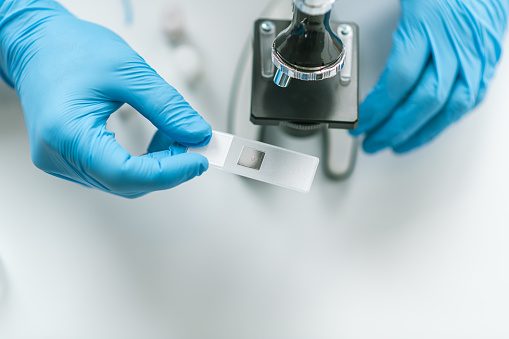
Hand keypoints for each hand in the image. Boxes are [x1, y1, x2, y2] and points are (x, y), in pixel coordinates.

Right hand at [0, 0, 211, 197]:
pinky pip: (113, 172)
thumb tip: (196, 134)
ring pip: (122, 181)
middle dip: (167, 168)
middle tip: (194, 145)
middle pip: (125, 182)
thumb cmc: (71, 50)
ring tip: (175, 135)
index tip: (197, 161)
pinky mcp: (70, 158)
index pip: (124, 173)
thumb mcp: (128, 71)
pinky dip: (142, 162)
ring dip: (156, 165)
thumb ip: (166, 107)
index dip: (167, 173)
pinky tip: (157, 141)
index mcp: (66, 132)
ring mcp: (62, 160)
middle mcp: (58, 154)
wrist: (38, 44)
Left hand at [351, 0, 507, 152]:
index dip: (378, 108)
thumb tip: (348, 61)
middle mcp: (453, 45)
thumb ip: (378, 31)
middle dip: (394, 129)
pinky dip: (443, 122)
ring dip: (419, 133)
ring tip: (395, 145)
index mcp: (427, 26)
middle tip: (371, 142)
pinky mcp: (486, 63)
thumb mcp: (405, 0)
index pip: (398, 80)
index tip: (360, 123)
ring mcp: (474, 56)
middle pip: (424, 101)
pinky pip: (468, 102)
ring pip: (449, 108)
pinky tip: (425, 130)